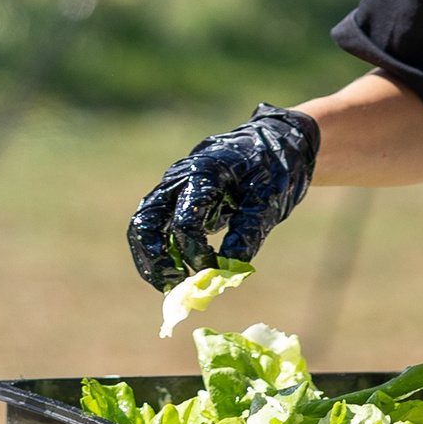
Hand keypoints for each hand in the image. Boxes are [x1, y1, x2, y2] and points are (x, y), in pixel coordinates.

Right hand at [126, 103, 320, 289]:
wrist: (277, 138)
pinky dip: (163, 249)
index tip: (212, 271)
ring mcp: (175, 185)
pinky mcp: (179, 196)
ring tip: (171, 284)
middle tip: (173, 285)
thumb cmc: (276, 165)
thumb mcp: (271, 198)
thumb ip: (249, 231)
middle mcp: (180, 177)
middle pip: (146, 222)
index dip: (194, 253)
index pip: (183, 221)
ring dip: (151, 257)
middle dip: (154, 258)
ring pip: (144, 224)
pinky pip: (158, 225)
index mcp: (203, 172)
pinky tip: (179, 269)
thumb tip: (227, 271)